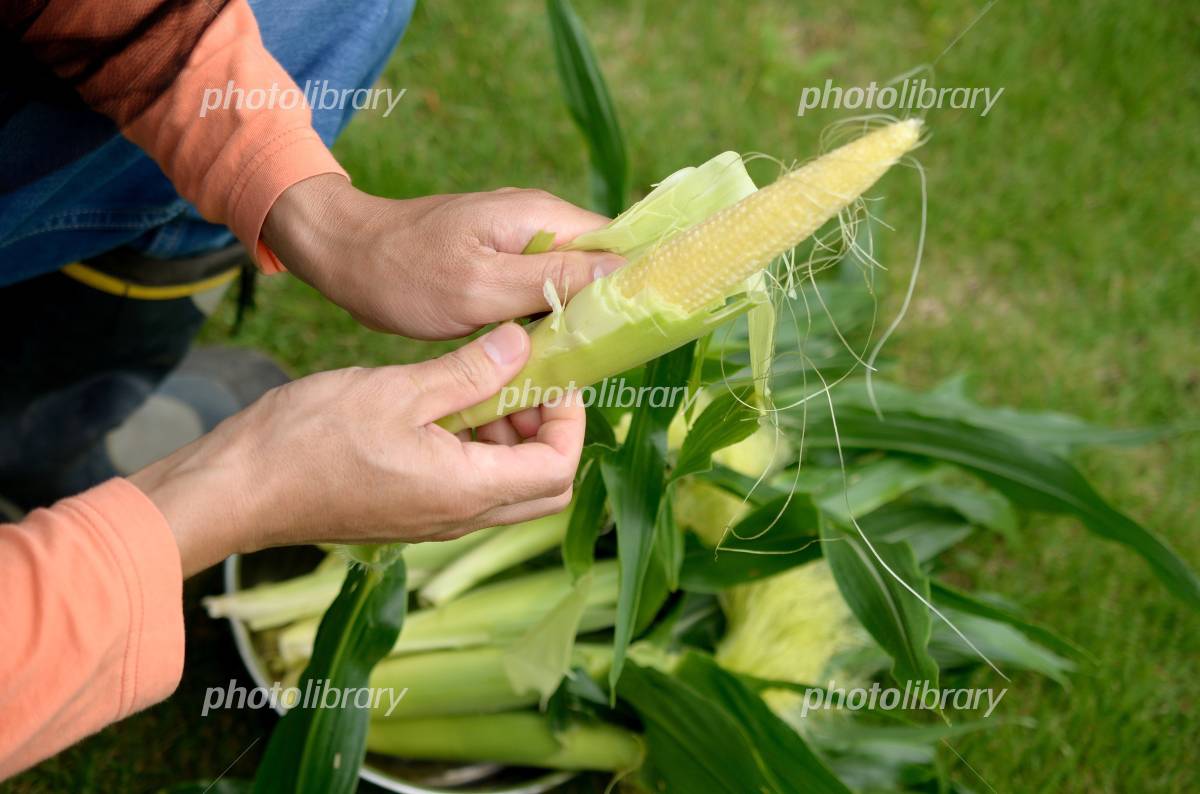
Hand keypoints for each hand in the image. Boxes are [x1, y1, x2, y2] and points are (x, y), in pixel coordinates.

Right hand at [129, 324, 583, 575]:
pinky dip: (475, 449)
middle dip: (547, 432)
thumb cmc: (309, 439)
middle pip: (543, 487)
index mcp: (466, 491)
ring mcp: (434, 520)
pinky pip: (467, 488)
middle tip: (521, 382)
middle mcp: (459, 517)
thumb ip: (471, 371)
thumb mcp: (398, 390)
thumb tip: (524, 344)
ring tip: (477, 385)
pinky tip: (444, 406)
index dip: (568, 420)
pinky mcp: (410, 513)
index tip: (548, 375)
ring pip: (506, 488)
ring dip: (510, 439)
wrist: (238, 489)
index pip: (558, 469)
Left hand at [261, 174, 623, 338]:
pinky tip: (542, 355)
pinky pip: (541, 291)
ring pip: (571, 284)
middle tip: (600, 362)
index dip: (634, 284)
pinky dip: (544, 321)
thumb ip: (551, 281)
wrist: (344, 259)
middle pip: (598, 266)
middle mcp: (538, 221)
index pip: (616, 245)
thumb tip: (622, 274)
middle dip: (604, 310)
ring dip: (574, 320)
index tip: (640, 331)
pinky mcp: (500, 262)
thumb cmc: (403, 274)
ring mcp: (518, 241)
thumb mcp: (479, 286)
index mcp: (540, 216)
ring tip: (575, 365)